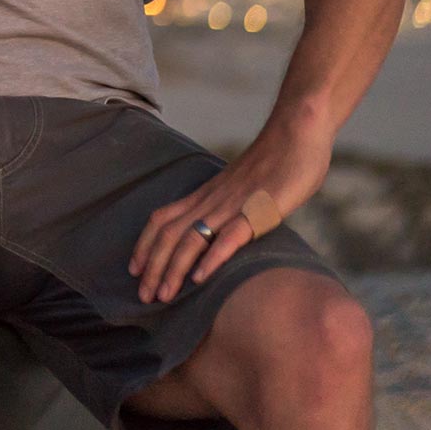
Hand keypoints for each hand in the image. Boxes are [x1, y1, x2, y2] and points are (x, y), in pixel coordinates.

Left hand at [128, 116, 332, 302]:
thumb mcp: (241, 188)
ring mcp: (232, 205)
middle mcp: (210, 200)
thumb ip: (230, 207)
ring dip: (174, 269)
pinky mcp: (257, 210)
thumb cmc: (275, 162)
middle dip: (153, 267)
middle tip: (142, 296)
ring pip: (191, 239)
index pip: (162, 220)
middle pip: (169, 235)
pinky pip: (229, 236)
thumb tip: (226, 229)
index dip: (145, 245)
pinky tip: (201, 279)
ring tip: (163, 296)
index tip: (134, 270)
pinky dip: (212, 258)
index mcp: (204, 194)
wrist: (296, 134)